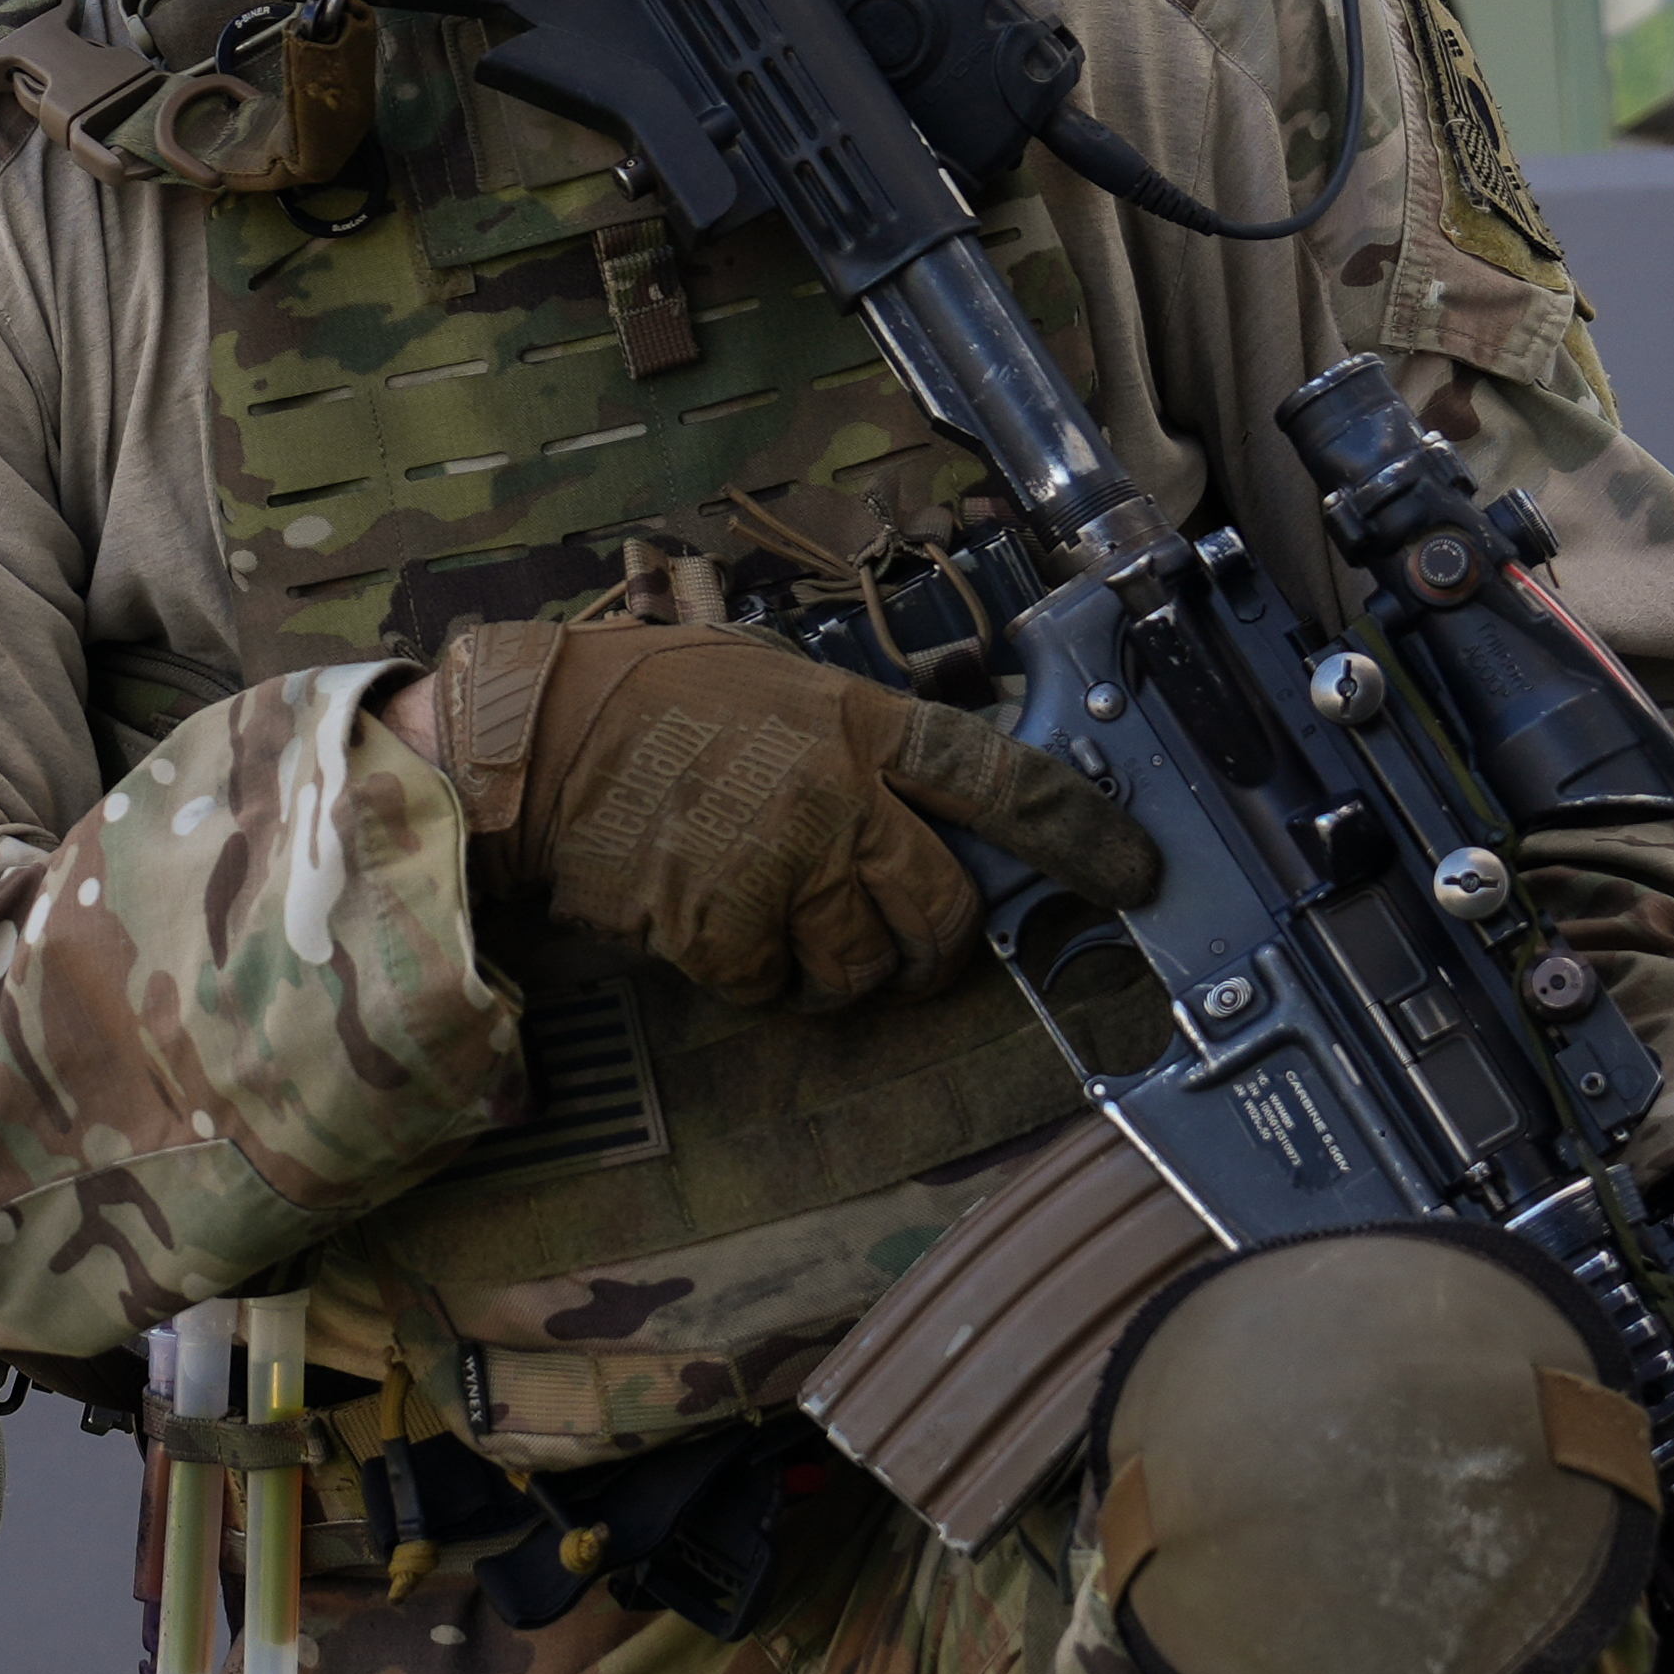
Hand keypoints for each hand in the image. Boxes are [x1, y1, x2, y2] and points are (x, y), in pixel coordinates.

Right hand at [418, 615, 1158, 1012]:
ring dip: (834, 971)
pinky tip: (712, 926)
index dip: (1080, 833)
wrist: (539, 740)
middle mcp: (843, 800)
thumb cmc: (653, 699)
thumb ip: (858, 737)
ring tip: (780, 927)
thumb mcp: (779, 684)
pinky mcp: (726, 930)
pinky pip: (774, 989)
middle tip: (904, 952)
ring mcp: (786, 868)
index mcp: (864, 727)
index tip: (1135, 872)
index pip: (1002, 781)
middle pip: (946, 913)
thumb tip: (927, 792)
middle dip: (934, 950)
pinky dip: (751, 979)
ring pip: (864, 968)